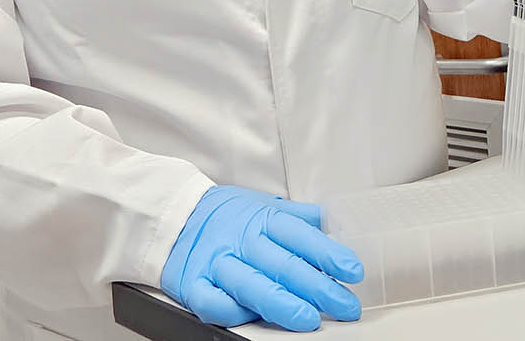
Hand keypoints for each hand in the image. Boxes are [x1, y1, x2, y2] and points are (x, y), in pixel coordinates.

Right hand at [160, 185, 363, 330]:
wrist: (172, 215)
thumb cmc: (224, 215)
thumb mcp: (262, 205)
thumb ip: (297, 218)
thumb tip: (331, 223)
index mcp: (261, 219)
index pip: (300, 236)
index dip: (328, 254)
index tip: (352, 271)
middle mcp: (240, 240)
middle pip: (282, 264)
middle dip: (318, 288)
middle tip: (345, 305)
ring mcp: (215, 263)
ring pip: (251, 285)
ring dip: (283, 304)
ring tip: (309, 319)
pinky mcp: (193, 285)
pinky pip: (213, 303)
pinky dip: (233, 312)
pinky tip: (255, 319)